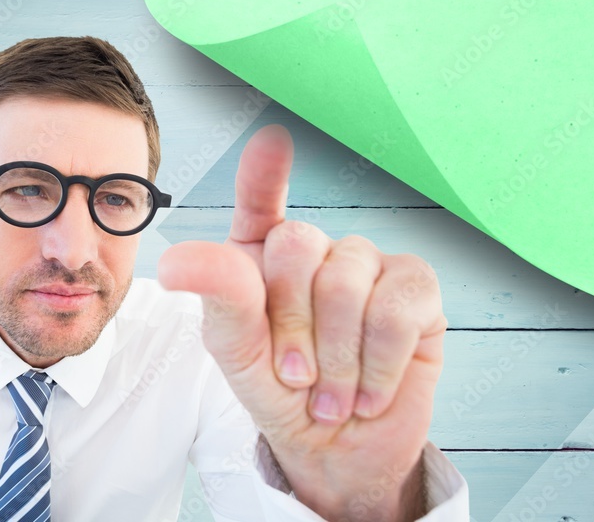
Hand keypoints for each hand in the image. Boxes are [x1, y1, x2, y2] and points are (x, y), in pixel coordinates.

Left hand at [157, 124, 446, 521]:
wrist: (336, 451)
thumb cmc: (278, 391)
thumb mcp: (237, 351)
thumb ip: (220, 297)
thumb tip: (177, 261)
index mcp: (263, 250)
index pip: (262, 199)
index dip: (266, 171)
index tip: (272, 141)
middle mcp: (318, 246)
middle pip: (298, 246)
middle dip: (291, 327)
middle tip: (295, 376)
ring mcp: (370, 261)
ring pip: (347, 282)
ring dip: (336, 361)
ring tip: (332, 394)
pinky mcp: (416, 287)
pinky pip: (396, 310)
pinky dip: (377, 366)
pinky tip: (371, 390)